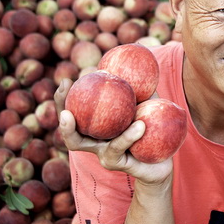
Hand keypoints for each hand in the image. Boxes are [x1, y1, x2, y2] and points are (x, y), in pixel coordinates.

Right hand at [54, 79, 173, 186]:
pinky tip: (139, 125)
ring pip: (82, 144)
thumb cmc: (154, 131)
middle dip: (60, 115)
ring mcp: (103, 155)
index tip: (64, 82)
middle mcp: (95, 143)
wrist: (163, 162)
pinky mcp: (117, 165)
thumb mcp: (149, 106)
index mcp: (97, 129)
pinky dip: (128, 136)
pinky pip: (119, 148)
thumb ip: (141, 89)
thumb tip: (138, 58)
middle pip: (69, 133)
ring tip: (70, 114)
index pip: (74, 113)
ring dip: (72, 129)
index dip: (64, 100)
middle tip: (62, 99)